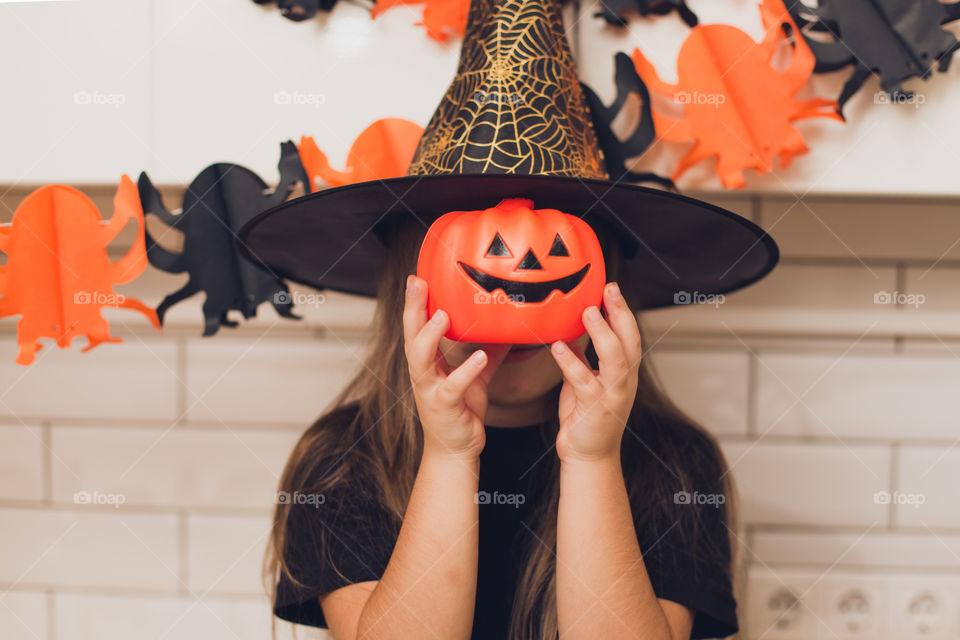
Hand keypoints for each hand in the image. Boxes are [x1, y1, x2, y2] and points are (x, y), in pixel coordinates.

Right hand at [403, 274, 508, 458]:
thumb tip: (505, 332)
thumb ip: (487, 355)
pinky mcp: (445, 407)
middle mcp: (423, 374)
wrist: (455, 452)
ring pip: (421, 359)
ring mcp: (430, 390)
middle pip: (411, 336)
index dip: (415, 303)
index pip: (416, 327)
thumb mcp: (476, 379)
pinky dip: (466, 371)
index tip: (416, 276)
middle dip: (413, 309)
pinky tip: (481, 357)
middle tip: (416, 283)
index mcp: (427, 364)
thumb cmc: (461, 412)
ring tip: (443, 316)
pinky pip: (454, 387)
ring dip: (430, 336)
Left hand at [549, 282, 641, 463]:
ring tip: (587, 311)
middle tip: (609, 289)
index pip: (628, 336)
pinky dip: (572, 362)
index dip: (622, 312)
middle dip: (620, 313)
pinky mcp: (596, 409)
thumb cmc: (587, 420)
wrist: (589, 457)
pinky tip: (559, 347)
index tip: (611, 288)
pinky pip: (585, 381)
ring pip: (615, 359)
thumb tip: (570, 336)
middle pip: (629, 341)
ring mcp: (612, 395)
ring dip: (602, 333)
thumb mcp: (583, 383)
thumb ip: (581, 360)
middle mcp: (624, 382)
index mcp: (623, 373)